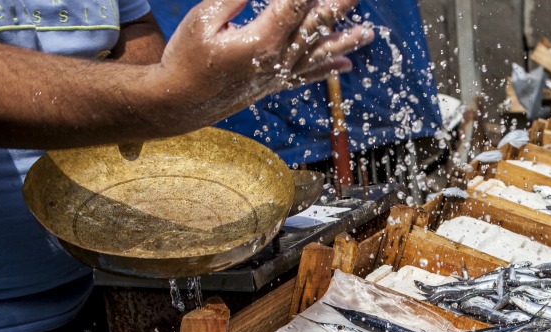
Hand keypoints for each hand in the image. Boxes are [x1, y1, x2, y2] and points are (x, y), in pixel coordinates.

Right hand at [150, 0, 372, 129]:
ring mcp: (279, 74)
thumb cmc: (186, 56)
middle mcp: (279, 59)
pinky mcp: (274, 84)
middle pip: (317, 26)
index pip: (296, 4)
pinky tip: (346, 65)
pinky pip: (307, 77)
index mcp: (263, 39)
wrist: (180, 103)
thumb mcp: (205, 18)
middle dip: (339, 7)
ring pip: (319, 54)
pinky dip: (327, 70)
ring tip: (370, 33)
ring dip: (346, 41)